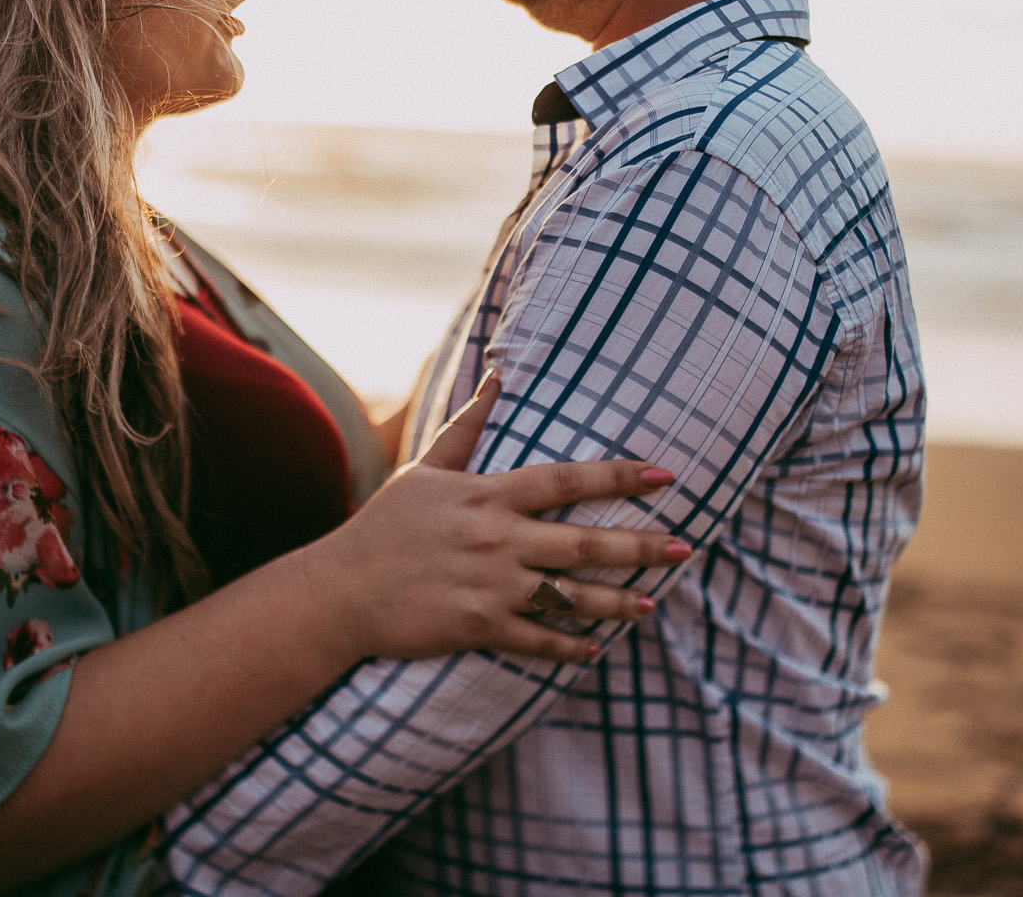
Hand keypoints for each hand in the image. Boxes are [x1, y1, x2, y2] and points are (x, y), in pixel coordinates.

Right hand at [299, 371, 687, 664]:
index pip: (566, 480)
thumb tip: (498, 373)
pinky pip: (537, 639)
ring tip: (652, 605)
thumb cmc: (386, 527)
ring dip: (617, 603)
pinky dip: (569, 648)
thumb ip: (468, 425)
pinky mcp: (478, 627)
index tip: (664, 475)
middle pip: (583, 543)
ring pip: (570, 597)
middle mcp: (497, 539)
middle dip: (638, 546)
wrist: (339, 591)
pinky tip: (596, 649)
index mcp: (488, 495)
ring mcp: (490, 587)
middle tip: (683, 548)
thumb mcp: (425, 469)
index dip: (619, 476)